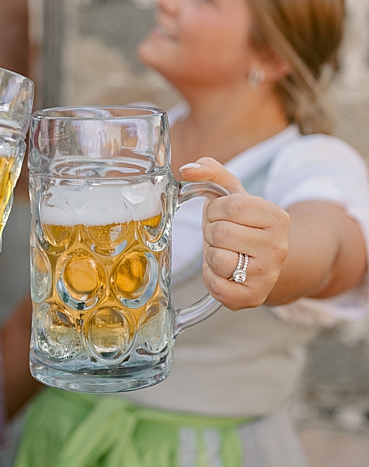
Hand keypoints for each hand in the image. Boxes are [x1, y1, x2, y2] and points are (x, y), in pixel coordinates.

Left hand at [179, 158, 289, 309]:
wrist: (265, 265)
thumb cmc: (244, 228)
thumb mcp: (235, 197)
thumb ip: (212, 175)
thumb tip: (187, 168)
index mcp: (278, 217)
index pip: (231, 206)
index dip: (215, 211)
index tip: (221, 216)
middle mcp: (279, 246)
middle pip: (221, 232)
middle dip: (211, 233)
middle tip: (222, 238)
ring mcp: (268, 274)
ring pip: (217, 259)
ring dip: (211, 256)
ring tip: (225, 254)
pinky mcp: (253, 298)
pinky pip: (215, 286)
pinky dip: (211, 278)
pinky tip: (224, 273)